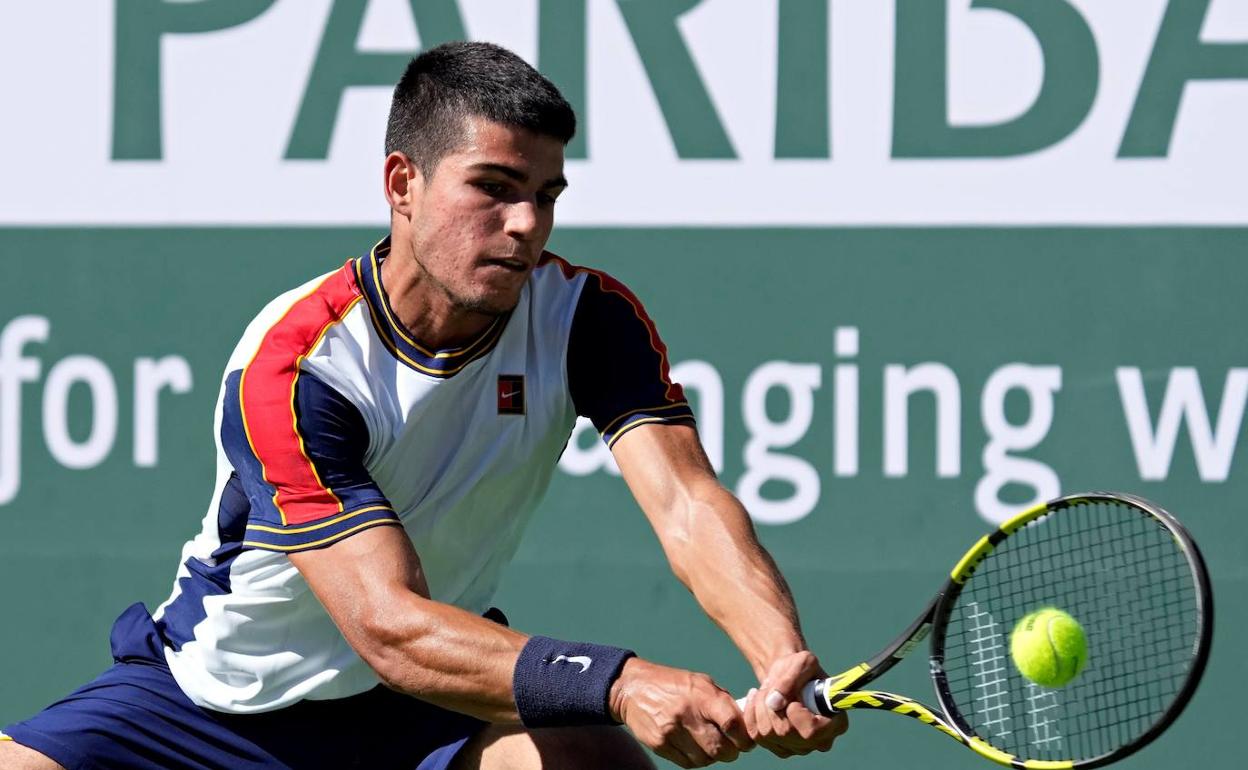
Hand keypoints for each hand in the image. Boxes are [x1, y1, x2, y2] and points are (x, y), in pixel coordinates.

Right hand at [610, 658, 753, 767]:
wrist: (632, 688)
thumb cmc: (672, 684)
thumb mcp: (699, 681)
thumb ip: (722, 700)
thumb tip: (745, 722)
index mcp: (701, 695)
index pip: (731, 723)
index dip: (744, 737)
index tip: (746, 740)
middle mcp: (686, 714)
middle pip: (720, 748)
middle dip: (731, 752)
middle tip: (731, 748)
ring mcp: (671, 731)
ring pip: (704, 760)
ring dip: (712, 757)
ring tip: (709, 746)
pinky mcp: (659, 744)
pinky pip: (687, 763)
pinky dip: (695, 760)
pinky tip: (693, 748)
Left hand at [742, 651, 847, 757]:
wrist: (789, 676)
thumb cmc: (801, 668)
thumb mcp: (802, 662)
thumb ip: (791, 679)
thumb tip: (774, 703)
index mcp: (836, 723)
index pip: (811, 731)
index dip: (795, 714)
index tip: (792, 698)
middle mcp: (819, 741)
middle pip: (784, 732)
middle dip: (770, 704)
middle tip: (771, 685)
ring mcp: (799, 748)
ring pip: (767, 733)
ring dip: (759, 706)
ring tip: (765, 690)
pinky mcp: (780, 748)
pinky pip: (755, 735)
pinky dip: (750, 714)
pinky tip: (755, 698)